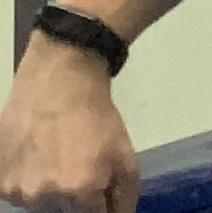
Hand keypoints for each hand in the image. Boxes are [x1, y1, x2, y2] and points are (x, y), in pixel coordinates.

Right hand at [0, 34, 138, 212]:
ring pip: (39, 205)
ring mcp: (15, 189)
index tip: (99, 191)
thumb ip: (124, 198)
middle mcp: (42, 197)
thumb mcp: (126, 154)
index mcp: (78, 192)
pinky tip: (38, 154)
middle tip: (79, 166)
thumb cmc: (97, 117)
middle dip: (76, 200)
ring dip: (49, 191)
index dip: (99, 205)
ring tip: (57, 156)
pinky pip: (17, 191)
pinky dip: (28, 179)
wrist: (59, 81)